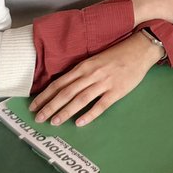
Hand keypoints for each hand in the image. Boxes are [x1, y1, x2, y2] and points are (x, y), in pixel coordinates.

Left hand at [29, 32, 157, 126]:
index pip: (59, 83)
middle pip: (66, 92)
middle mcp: (91, 74)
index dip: (45, 95)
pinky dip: (89, 114)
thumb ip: (81, 72)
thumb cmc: (116, 54)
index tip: (33, 106)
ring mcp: (104, 83)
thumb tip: (64, 86)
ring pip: (80, 99)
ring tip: (54, 122)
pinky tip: (80, 122)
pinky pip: (101, 105)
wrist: (139, 49)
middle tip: (38, 118)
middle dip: (50, 106)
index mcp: (83, 66)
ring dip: (65, 111)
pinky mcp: (117, 91)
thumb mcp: (94, 60)